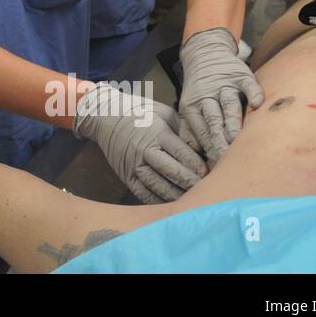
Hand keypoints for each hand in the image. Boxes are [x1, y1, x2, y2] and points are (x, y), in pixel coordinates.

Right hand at [72, 82, 207, 202]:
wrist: (106, 117)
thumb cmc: (140, 113)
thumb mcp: (164, 113)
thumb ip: (182, 130)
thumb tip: (202, 149)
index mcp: (158, 133)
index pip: (182, 154)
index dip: (198, 166)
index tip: (209, 172)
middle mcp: (145, 151)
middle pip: (172, 172)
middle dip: (191, 182)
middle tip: (206, 189)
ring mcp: (134, 165)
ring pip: (159, 186)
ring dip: (177, 195)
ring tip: (192, 199)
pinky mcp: (126, 176)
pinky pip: (144, 194)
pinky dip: (159, 201)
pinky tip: (171, 203)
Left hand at [178, 28, 263, 160]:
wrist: (205, 53)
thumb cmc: (200, 90)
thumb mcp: (190, 107)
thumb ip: (190, 131)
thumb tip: (193, 159)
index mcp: (192, 105)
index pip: (200, 128)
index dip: (207, 144)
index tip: (215, 161)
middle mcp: (207, 95)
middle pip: (213, 118)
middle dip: (219, 137)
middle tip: (226, 155)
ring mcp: (224, 84)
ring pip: (229, 104)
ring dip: (233, 120)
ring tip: (238, 138)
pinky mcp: (240, 75)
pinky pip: (248, 84)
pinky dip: (253, 93)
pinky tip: (258, 104)